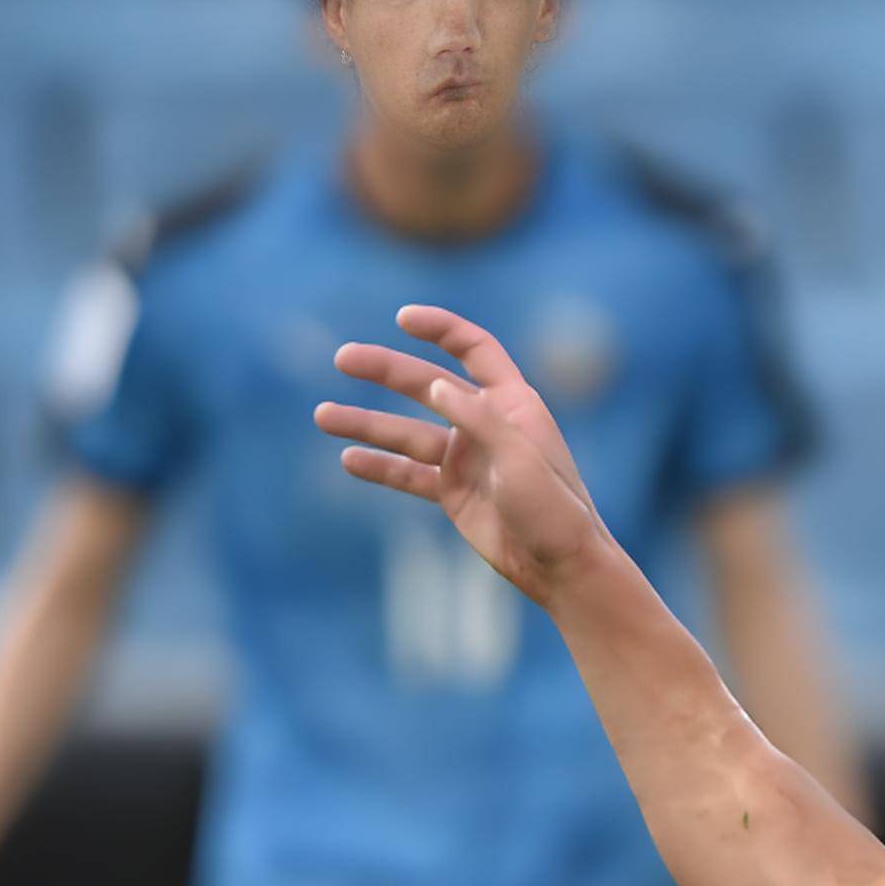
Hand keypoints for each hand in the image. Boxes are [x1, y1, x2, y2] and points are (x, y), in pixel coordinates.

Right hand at [315, 305, 614, 601]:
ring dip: (366, 423)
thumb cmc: (554, 509)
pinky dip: (379, 466)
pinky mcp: (453, 492)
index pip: (475, 350)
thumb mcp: (519, 459)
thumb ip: (479, 419)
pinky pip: (408, 473)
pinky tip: (348, 460)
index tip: (403, 318)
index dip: (442, 329)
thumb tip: (437, 384)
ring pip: (407, 432)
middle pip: (426, 385)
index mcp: (513, 404)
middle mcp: (486, 425)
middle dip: (385, 370)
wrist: (562, 568)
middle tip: (342, 359)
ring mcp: (467, 459)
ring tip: (322, 416)